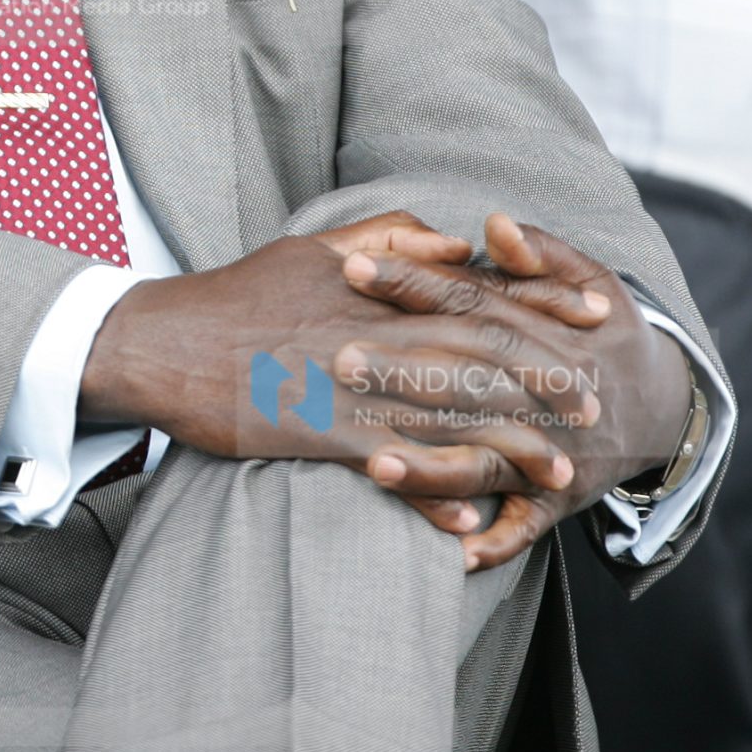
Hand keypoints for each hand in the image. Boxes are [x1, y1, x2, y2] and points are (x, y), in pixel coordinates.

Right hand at [81, 209, 607, 530]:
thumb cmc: (236, 295)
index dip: (540, 310)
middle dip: (545, 386)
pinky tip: (468, 513)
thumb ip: (387, 237)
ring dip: (510, 449)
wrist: (160, 342)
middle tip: (591, 409)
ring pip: (448, 419)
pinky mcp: (317, 435)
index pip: (475, 295)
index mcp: (372, 288)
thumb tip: (457, 243)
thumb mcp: (309, 247)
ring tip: (556, 473)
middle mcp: (368, 336)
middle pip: (478, 360)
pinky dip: (433, 492)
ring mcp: (345, 389)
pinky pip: (391, 467)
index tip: (587, 323)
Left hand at [338, 212, 696, 569]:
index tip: (352, 266)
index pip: (469, 303)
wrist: (661, 405)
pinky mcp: (553, 498)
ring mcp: (548, 452)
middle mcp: (541, 395)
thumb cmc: (598, 332)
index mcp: (542, 334)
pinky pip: (519, 525)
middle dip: (403, 373)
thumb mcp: (589, 282)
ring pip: (484, 459)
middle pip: (467, 382)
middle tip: (337, 361)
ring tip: (372, 462)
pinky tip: (448, 549)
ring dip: (432, 467)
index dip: (414, 282)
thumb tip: (496, 224)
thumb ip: (540, 252)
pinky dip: (490, 540)